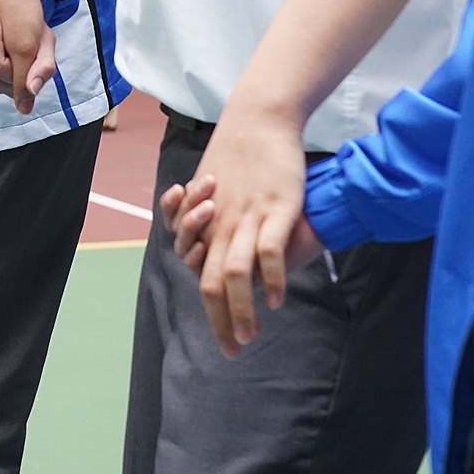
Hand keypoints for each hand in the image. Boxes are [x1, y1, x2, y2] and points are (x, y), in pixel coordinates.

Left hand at [179, 112, 308, 356]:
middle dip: (220, 321)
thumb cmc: (237, 159)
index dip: (210, 309)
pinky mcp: (274, 208)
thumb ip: (218, 227)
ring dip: (240, 310)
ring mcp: (245, 218)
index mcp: (204, 224)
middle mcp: (219, 225)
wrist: (256, 121)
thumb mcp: (216, 193)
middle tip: (232, 352)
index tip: (225, 336)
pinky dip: (269, 277)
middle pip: (209, 282)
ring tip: (250, 337)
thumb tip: (224, 259)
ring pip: (232, 272)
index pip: (197, 274)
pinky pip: (266, 249)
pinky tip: (276, 300)